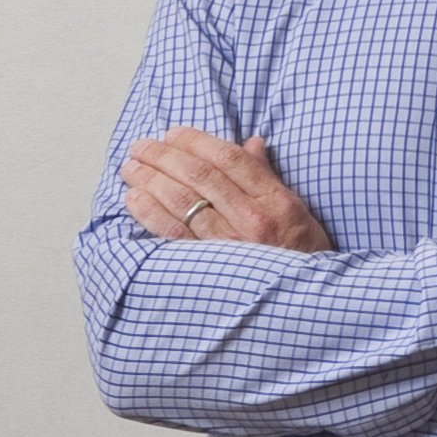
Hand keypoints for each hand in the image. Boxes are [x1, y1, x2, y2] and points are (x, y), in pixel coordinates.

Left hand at [124, 130, 328, 250]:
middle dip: (164, 156)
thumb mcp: (296, 211)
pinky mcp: (209, 267)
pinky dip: (150, 212)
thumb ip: (267, 176)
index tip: (173, 133)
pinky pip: (173, 233)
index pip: (229, 159)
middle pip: (200, 176)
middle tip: (141, 146)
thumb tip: (251, 144)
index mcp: (275, 201)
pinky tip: (135, 198)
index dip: (196, 141)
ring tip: (132, 168)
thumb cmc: (300, 255)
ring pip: (182, 201)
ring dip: (151, 179)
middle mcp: (252, 220)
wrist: (304, 303)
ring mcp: (229, 245)